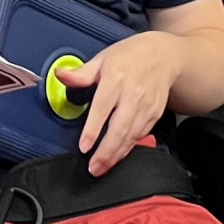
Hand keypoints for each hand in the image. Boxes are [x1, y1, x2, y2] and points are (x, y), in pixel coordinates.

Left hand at [60, 33, 182, 177]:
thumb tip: (60, 75)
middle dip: (106, 152)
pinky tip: (117, 156)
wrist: (164, 55)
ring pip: (132, 136)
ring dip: (117, 154)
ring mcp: (147, 106)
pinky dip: (129, 147)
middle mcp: (133, 94)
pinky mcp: (155, 114)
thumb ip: (81, 73)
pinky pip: (141, 135)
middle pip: (120, 128)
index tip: (84, 146)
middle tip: (93, 167)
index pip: (103, 107)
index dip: (93, 129)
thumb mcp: (102, 59)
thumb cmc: (129, 57)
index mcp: (116, 79)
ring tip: (102, 167)